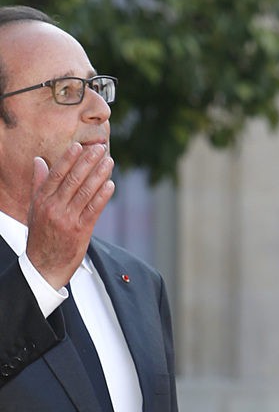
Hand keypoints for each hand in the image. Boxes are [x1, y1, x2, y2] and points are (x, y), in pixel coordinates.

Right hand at [25, 144, 114, 289]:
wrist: (44, 266)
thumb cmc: (41, 236)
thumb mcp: (35, 208)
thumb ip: (39, 183)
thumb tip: (39, 160)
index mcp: (42, 199)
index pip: (57, 174)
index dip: (69, 158)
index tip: (79, 146)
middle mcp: (54, 207)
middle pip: (73, 179)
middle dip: (88, 162)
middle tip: (100, 149)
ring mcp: (68, 220)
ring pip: (85, 192)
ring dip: (99, 175)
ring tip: (109, 162)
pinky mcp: (81, 232)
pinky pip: (94, 210)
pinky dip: (103, 196)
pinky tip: (111, 185)